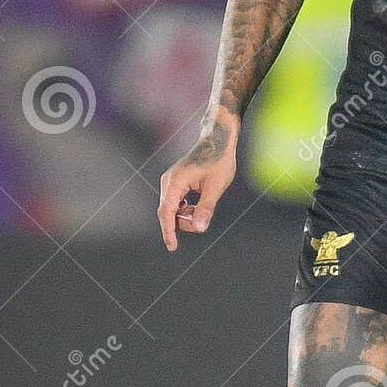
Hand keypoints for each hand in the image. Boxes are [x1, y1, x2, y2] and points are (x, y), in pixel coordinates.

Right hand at [157, 116, 237, 252]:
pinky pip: (175, 202)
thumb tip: (199, 228)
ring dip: (185, 215)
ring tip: (203, 208)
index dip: (169, 231)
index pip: (167, 212)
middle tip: (202, 220)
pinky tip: (196, 206)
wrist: (217, 139)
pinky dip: (185, 209)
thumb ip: (206, 208)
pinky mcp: (176, 182)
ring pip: (172, 208)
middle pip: (168, 212)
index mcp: (176, 182)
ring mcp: (171, 181)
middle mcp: (169, 181)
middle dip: (182, 222)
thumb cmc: (219, 160)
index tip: (172, 247)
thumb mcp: (216, 186)